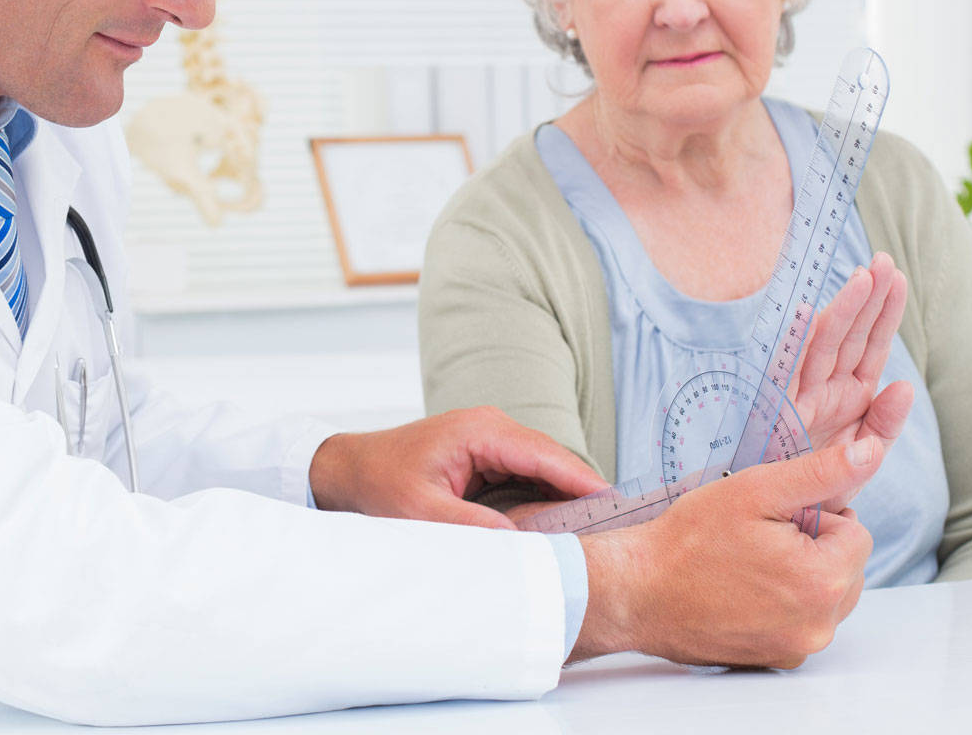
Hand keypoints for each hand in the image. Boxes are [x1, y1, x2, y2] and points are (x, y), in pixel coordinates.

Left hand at [308, 407, 608, 529]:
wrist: (350, 469)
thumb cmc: (380, 483)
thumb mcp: (422, 512)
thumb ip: (472, 526)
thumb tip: (522, 544)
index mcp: (481, 431)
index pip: (545, 454)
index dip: (583, 480)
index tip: (617, 505)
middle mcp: (492, 427)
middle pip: (552, 459)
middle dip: (584, 489)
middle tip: (622, 523)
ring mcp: (491, 439)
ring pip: (543, 467)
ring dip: (567, 494)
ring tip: (603, 527)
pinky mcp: (487, 455)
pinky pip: (528, 473)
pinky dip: (547, 494)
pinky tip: (565, 522)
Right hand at [570, 437, 885, 667]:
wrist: (639, 590)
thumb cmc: (689, 540)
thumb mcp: (756, 490)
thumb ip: (821, 472)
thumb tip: (870, 454)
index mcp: (823, 582)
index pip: (856, 532)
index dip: (814, 516)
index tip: (771, 521)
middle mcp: (819, 625)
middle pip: (846, 566)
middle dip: (813, 547)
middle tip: (759, 540)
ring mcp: (799, 648)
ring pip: (827, 594)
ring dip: (802, 575)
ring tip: (750, 564)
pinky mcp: (778, 659)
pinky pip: (804, 620)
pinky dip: (784, 603)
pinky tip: (745, 590)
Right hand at [790, 252, 913, 510]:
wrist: (774, 527)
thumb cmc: (814, 494)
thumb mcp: (862, 462)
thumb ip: (882, 425)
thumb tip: (903, 386)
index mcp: (847, 398)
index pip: (870, 346)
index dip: (884, 313)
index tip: (896, 276)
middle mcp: (823, 391)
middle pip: (850, 336)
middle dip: (868, 298)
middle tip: (884, 260)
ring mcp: (799, 399)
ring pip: (824, 347)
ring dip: (844, 311)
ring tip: (864, 278)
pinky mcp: (776, 415)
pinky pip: (788, 375)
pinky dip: (795, 346)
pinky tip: (806, 316)